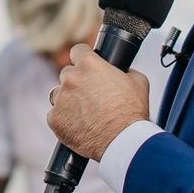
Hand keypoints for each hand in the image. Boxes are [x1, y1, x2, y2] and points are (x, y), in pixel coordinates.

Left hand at [46, 44, 149, 161]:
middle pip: (67, 74)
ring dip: (69, 101)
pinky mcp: (54, 119)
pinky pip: (56, 115)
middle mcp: (71, 78)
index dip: (83, 57)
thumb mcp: (138, 82)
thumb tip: (123, 70)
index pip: (77, 51)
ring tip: (86, 113)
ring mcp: (60, 99)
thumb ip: (126, 71)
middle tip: (90, 96)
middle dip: (77, 83)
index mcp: (89, 65)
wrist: (123, 142)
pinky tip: (79, 125)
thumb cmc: (132, 112)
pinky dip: (65, 119)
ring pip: (59, 95)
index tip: (86, 64)